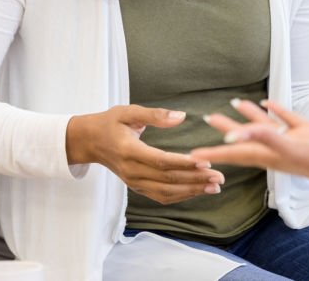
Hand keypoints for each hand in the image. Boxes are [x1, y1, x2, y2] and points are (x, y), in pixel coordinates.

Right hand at [66, 104, 224, 204]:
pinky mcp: (136, 186)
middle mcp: (131, 170)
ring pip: (165, 192)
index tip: (206, 162)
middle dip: (195, 180)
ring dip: (191, 191)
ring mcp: (133, 182)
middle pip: (167, 179)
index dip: (183, 163)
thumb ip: (155, 115)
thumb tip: (181, 116)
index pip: (160, 161)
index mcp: (129, 151)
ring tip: (214, 187)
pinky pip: (160, 196)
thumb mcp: (128, 112)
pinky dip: (180, 196)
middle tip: (219, 178)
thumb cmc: (110, 123)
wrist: (89, 141)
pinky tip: (198, 191)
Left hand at [194, 99, 308, 191]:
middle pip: (244, 137)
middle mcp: (274, 148)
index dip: (213, 152)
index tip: (193, 155)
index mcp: (267, 155)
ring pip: (263, 125)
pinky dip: (274, 110)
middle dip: (225, 128)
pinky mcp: (304, 131)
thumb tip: (235, 134)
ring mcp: (289, 140)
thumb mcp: (290, 147)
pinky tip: (269, 102)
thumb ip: (263, 138)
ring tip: (235, 102)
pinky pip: (284, 119)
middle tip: (207, 118)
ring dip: (248, 115)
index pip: (234, 151)